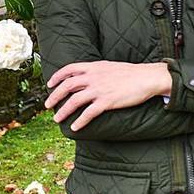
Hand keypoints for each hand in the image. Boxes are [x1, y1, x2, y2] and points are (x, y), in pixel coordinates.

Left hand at [44, 61, 171, 131]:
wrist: (147, 77)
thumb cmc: (130, 73)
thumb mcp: (109, 67)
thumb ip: (96, 71)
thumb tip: (87, 76)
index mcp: (93, 67)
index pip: (69, 69)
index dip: (57, 76)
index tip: (49, 84)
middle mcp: (93, 77)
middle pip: (67, 86)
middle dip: (55, 96)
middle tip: (47, 105)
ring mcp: (99, 90)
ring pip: (74, 101)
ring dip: (63, 111)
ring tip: (57, 119)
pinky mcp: (107, 102)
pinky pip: (89, 113)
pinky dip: (79, 121)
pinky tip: (74, 127)